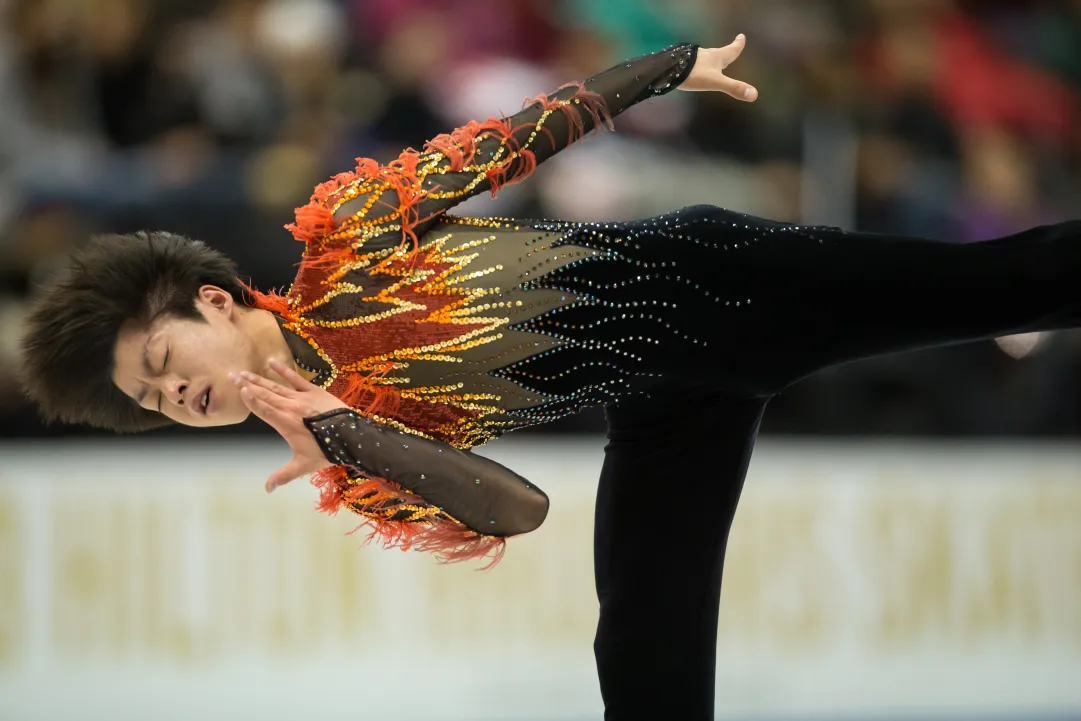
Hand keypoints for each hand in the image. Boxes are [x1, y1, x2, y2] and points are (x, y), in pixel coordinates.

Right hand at [230, 358, 349, 492]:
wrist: (352, 436)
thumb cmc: (327, 450)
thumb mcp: (303, 465)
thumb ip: (283, 475)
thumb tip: (267, 489)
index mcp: (285, 423)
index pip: (263, 409)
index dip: (250, 399)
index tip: (239, 389)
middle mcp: (290, 407)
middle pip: (264, 394)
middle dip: (247, 385)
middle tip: (231, 376)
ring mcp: (302, 397)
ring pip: (276, 386)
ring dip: (258, 378)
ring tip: (244, 372)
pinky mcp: (314, 390)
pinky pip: (296, 378)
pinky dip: (283, 370)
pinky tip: (271, 361)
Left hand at [678, 34, 757, 100]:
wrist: (669, 69)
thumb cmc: (695, 74)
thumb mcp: (716, 82)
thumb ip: (733, 87)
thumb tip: (754, 94)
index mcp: (717, 58)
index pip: (731, 50)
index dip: (737, 45)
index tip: (741, 36)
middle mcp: (707, 55)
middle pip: (721, 52)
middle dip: (728, 50)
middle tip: (735, 44)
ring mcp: (695, 58)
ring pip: (708, 56)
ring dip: (714, 57)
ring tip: (715, 59)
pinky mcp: (684, 63)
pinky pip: (696, 63)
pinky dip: (701, 64)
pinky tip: (697, 68)